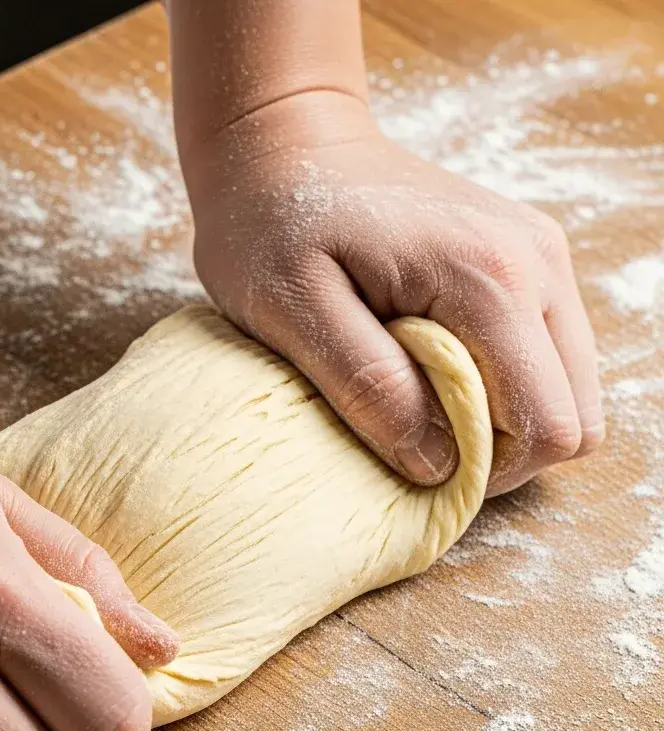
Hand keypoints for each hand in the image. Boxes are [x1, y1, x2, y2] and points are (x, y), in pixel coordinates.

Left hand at [181, 92, 603, 494]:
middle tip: (416, 438)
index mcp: (491, 277)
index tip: (415, 463)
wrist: (284, 142)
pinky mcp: (524, 259)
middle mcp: (537, 264)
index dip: (487, 471)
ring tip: (419, 400)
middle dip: (502, 453)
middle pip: (575, 415)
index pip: (547, 424)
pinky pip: (541, 355)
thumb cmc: (271, 223)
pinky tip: (432, 367)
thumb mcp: (293, 310)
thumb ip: (368, 385)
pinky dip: (498, 384)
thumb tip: (437, 462)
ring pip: (566, 389)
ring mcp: (539, 257)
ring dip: (501, 419)